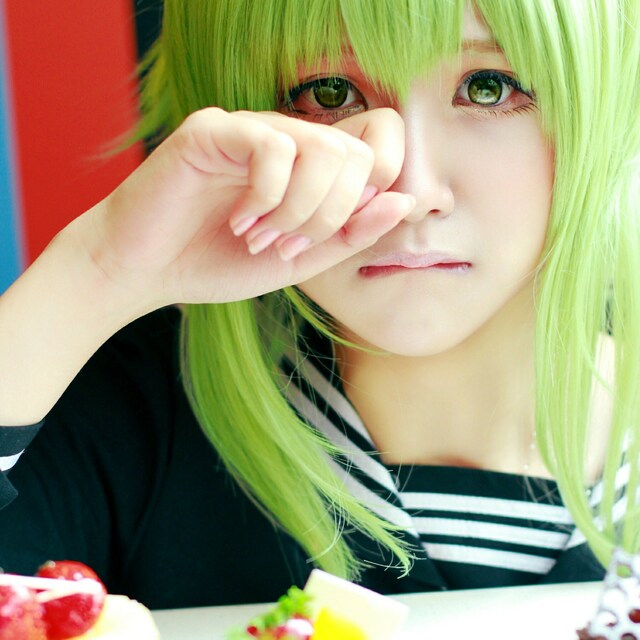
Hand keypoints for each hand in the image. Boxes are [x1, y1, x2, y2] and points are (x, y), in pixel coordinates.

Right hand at [80, 106, 414, 308]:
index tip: (326, 237)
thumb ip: (352, 233)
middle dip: (330, 215)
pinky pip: (274, 148)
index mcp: (311, 167)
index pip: (379, 148)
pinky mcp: (214, 130)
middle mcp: (287, 138)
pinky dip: (267, 197)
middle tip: (285, 244)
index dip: (372, 194)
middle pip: (358, 153)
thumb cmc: (219, 262)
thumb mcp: (300, 259)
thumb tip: (406, 200)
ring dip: (298, 211)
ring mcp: (251, 129)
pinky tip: (239, 219)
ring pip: (322, 148)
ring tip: (258, 237)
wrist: (147, 271)